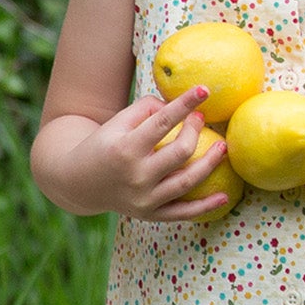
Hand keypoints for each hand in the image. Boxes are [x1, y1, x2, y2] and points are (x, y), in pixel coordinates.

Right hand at [69, 87, 232, 221]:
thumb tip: (180, 106)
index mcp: (125, 148)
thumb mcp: (117, 122)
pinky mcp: (149, 215)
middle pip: (179, 152)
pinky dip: (205, 207)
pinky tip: (224, 196)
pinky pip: (183, 213)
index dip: (185, 104)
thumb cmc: (104, 145)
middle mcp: (136, 175)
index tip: (204, 90)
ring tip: (223, 147)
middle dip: (195, 131)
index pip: (162, 122)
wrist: (79, 182)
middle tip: (202, 119)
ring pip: (186, 182)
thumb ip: (146, 109)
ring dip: (210, 164)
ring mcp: (144, 199)